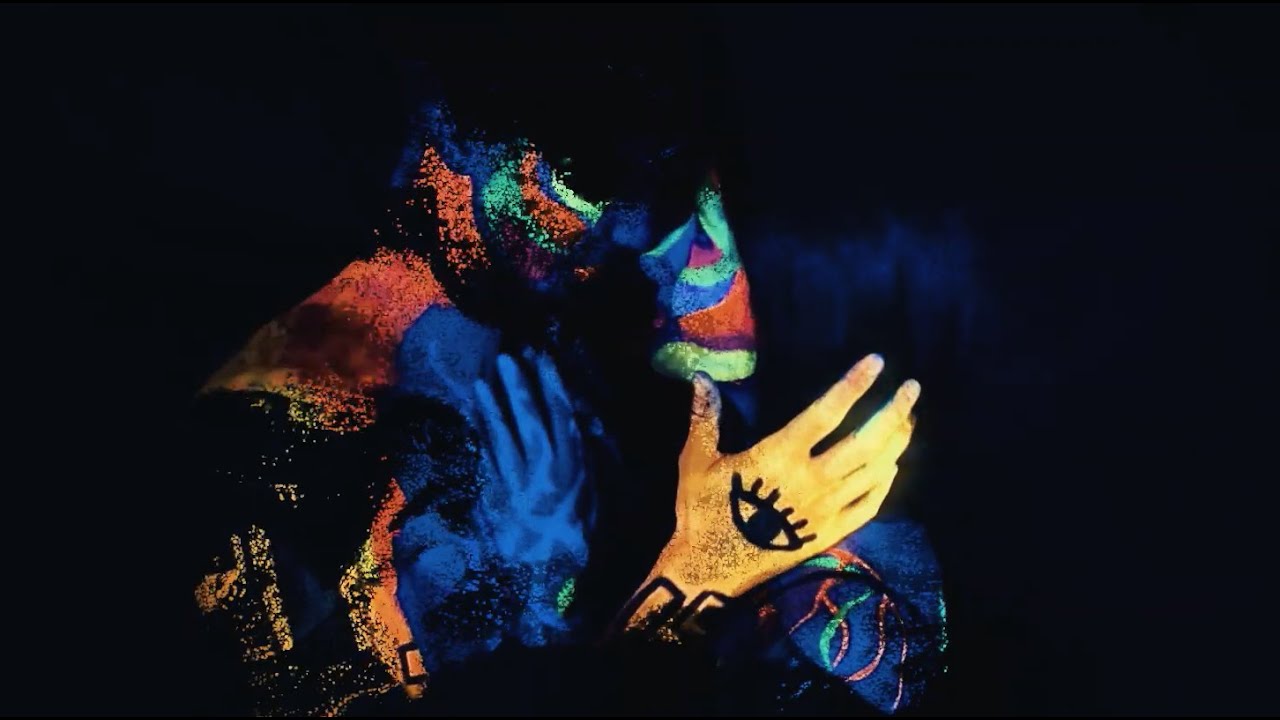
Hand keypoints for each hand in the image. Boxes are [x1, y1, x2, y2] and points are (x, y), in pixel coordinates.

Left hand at [473, 349, 590, 564]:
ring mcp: (519, 480)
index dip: (552, 385)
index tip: (543, 358)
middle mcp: (547, 469)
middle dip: (521, 386)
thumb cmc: (576, 538)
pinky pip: (488, 454)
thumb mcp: (593, 499)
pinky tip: (476, 413)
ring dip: (496, 404)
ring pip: (506, 434)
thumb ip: (589, 463)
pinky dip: (482, 430)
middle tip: (508, 357)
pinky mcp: (497, 493)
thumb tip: (587, 428)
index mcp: (575, 467)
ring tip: (485, 378)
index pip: (563, 416)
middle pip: (532, 419)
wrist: (546, 577)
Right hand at [634, 354, 918, 616]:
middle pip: (865, 442)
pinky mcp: (830, 533)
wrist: (710, 569)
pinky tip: (892, 466)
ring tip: (908, 420)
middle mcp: (811, 480)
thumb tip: (700, 376)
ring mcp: (825, 509)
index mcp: (779, 456)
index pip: (825, 413)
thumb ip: (704, 417)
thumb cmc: (703, 510)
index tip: (876, 362)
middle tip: (913, 389)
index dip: (852, 385)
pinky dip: (885, 483)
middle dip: (893, 412)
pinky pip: (869, 505)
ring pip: (874, 472)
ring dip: (896, 443)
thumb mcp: (696, 461)